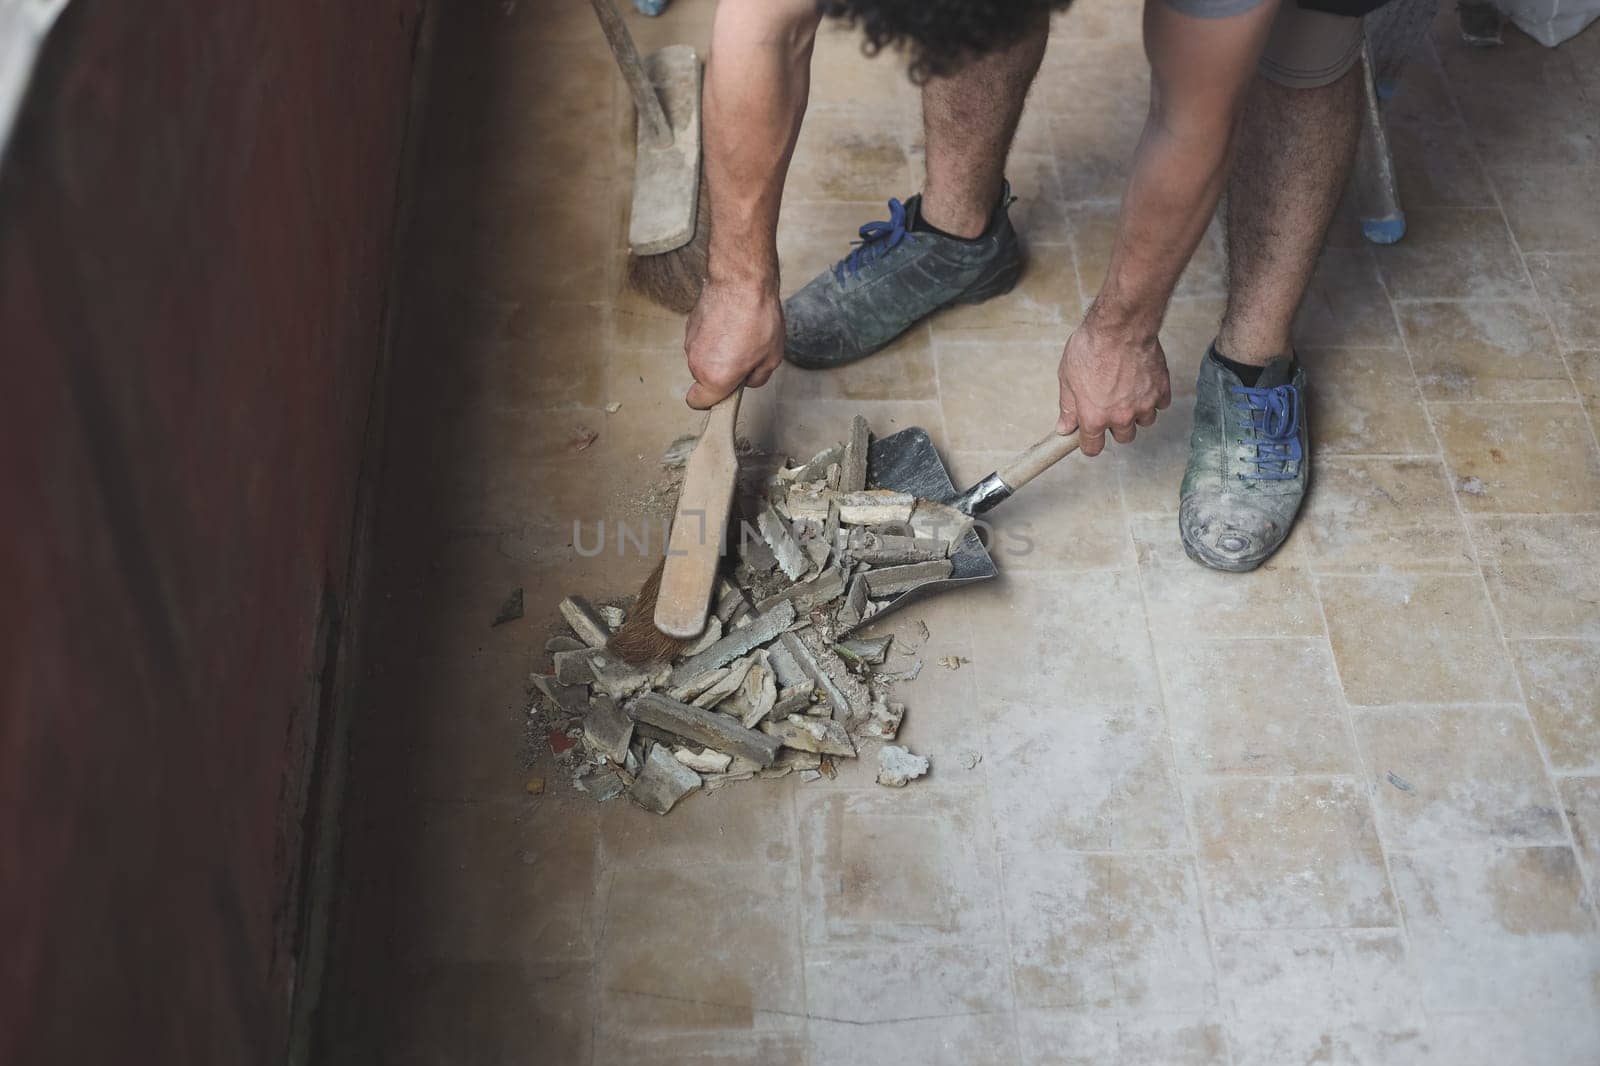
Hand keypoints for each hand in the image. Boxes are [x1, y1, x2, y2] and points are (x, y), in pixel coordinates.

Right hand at [684, 282, 784, 408]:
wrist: (741, 280)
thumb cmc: (758, 318)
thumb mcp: (772, 358)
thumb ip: (757, 378)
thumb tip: (748, 379)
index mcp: (715, 377)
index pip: (698, 403)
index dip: (714, 400)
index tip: (728, 392)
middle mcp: (697, 363)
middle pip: (704, 379)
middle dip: (722, 373)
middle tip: (744, 356)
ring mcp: (690, 343)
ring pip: (703, 359)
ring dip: (718, 353)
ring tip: (740, 335)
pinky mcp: (690, 325)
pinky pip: (702, 341)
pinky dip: (713, 337)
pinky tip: (730, 323)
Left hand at [1056, 318, 1171, 456]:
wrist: (1120, 326)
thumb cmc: (1090, 348)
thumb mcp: (1067, 378)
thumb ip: (1068, 407)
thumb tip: (1065, 427)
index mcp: (1094, 417)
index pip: (1093, 448)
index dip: (1090, 443)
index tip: (1090, 436)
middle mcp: (1121, 416)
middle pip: (1123, 437)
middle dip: (1116, 426)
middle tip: (1111, 406)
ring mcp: (1144, 404)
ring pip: (1144, 421)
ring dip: (1137, 412)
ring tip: (1128, 392)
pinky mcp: (1161, 390)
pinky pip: (1161, 404)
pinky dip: (1154, 397)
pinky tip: (1143, 383)